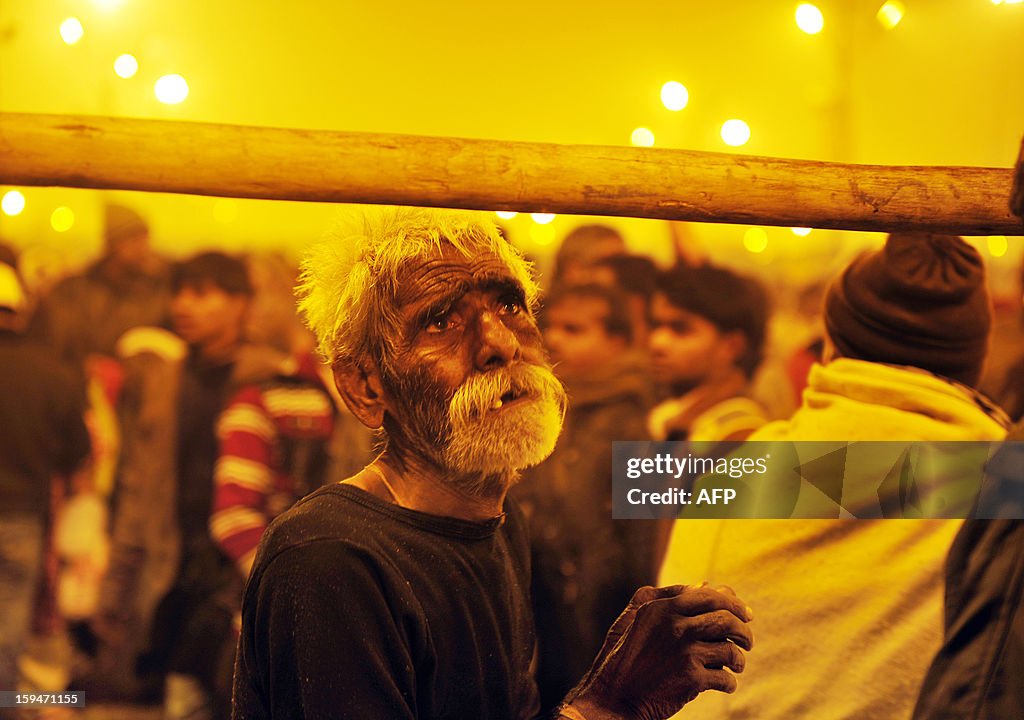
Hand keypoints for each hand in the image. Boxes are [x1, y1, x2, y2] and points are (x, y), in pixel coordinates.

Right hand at [564, 584, 753, 719]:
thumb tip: (704, 585)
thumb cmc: (621, 657)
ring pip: (729, 649)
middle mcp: (675, 625)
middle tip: (747, 641)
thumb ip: (663, 597)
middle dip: (744, 630)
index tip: (746, 614)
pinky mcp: (691, 679)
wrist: (611, 699)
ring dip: (739, 659)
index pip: (711, 595)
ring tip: (737, 664)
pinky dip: (729, 683)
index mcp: (662, 606)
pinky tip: (725, 685)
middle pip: (726, 619)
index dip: (734, 603)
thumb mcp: (633, 619)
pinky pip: (724, 678)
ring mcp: (684, 652)